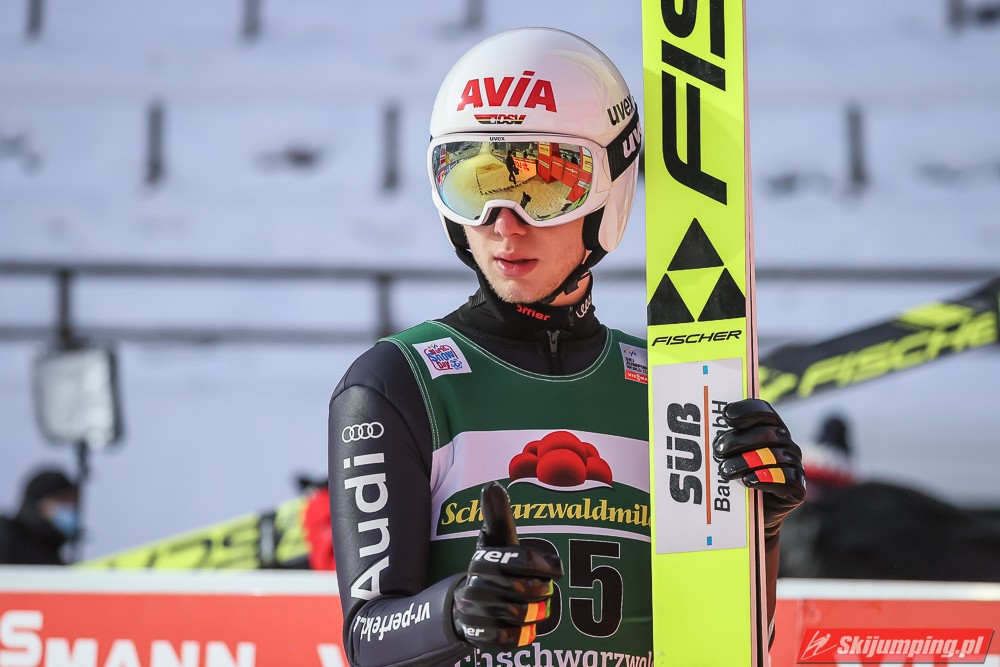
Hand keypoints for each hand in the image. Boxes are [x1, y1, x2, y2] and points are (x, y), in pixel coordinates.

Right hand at [452, 482, 562, 649]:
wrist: (466, 605)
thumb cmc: (492, 567)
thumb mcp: (496, 541)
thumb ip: (498, 516)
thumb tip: (491, 485)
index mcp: (484, 558)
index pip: (522, 558)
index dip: (546, 565)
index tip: (559, 571)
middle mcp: (475, 583)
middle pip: (524, 589)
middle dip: (542, 591)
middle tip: (545, 592)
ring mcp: (474, 610)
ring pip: (518, 614)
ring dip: (535, 613)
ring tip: (539, 610)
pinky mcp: (477, 634)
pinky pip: (507, 638)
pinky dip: (522, 635)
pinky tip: (527, 628)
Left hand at [712, 398, 806, 538]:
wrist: (751, 512)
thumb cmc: (739, 475)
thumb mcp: (731, 456)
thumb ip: (726, 441)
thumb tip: (702, 431)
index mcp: (772, 429)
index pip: (765, 412)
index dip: (747, 411)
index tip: (726, 416)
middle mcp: (787, 444)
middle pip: (768, 434)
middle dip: (740, 440)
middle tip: (717, 450)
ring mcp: (794, 465)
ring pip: (773, 457)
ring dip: (746, 462)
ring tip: (724, 470)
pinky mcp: (798, 487)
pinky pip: (785, 479)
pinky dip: (765, 479)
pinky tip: (747, 481)